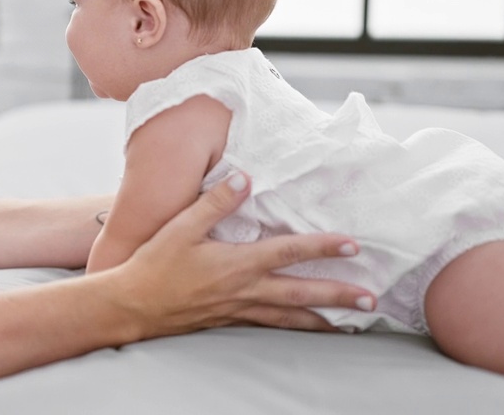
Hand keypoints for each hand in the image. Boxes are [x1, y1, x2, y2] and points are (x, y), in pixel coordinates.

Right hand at [102, 173, 374, 337]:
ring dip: (323, 319)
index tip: (352, 244)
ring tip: (350, 325)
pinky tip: (303, 327)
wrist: (132, 305)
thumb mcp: (181, 227)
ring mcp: (239, 309)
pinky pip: (270, 325)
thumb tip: (244, 177)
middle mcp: (244, 290)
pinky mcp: (229, 320)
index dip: (322, 247)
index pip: (289, 252)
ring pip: (290, 316)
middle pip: (301, 293)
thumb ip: (215, 202)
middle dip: (338, 296)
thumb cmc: (155, 265)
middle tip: (371, 300)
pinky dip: (293, 327)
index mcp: (237, 264)